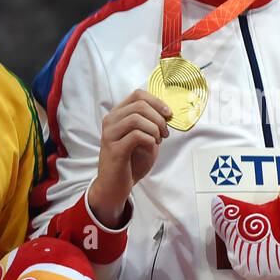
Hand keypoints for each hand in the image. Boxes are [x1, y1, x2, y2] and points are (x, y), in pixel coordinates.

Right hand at [88, 89, 171, 226]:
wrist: (116, 185)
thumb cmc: (131, 160)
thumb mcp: (142, 137)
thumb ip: (150, 122)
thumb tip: (167, 112)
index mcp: (118, 114)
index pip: (138, 94)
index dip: (157, 102)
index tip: (169, 115)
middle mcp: (111, 121)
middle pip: (139, 105)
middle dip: (159, 118)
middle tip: (165, 133)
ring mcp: (110, 134)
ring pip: (137, 118)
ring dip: (154, 129)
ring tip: (158, 141)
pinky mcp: (114, 149)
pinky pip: (136, 136)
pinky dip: (150, 141)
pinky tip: (151, 148)